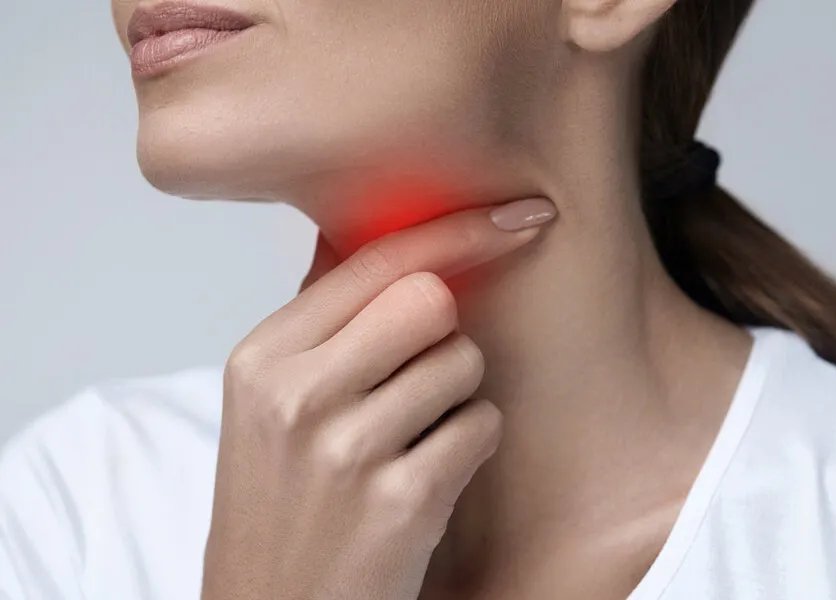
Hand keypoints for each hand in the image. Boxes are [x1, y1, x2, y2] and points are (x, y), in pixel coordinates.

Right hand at [201, 197, 556, 599]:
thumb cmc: (282, 509)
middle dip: (443, 336)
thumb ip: (325, 319)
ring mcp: (347, 448)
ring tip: (407, 443)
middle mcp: (297, 394)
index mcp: (262, 356)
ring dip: (456, 399)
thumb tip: (380, 234)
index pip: (378, 259)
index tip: (521, 214)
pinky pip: (481, 426)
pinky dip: (468, 447)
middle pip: (432, 301)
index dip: (459, 231)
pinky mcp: (400, 500)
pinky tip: (424, 480)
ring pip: (464, 363)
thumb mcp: (269, 404)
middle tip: (414, 384)